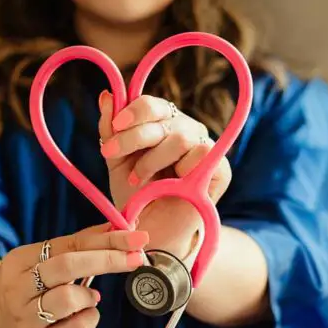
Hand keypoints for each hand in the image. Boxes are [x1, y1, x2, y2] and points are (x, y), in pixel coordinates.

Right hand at [0, 224, 148, 327]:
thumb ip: (79, 244)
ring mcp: (24, 319)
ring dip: (89, 295)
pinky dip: (89, 318)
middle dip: (107, 260)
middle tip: (135, 258)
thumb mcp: (43, 258)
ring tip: (89, 297)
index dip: (105, 240)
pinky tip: (83, 315)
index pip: (68, 244)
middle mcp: (17, 289)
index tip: (135, 237)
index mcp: (19, 260)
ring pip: (68, 299)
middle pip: (67, 266)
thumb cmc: (29, 283)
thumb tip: (120, 227)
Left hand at [97, 91, 231, 255]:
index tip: (114, 128)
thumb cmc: (136, 196)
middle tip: (111, 154)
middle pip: (163, 115)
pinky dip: (180, 170)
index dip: (133, 111)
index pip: (152, 104)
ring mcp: (204, 147)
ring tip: (138, 179)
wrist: (151, 232)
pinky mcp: (220, 169)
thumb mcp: (116, 162)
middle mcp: (185, 129)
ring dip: (152, 159)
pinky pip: (202, 153)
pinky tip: (169, 185)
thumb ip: (111, 130)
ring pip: (180, 136)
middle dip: (133, 136)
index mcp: (162, 124)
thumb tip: (106, 95)